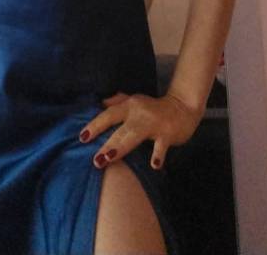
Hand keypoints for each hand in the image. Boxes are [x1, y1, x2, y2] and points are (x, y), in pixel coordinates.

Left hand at [78, 91, 203, 170]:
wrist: (183, 106)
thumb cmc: (154, 108)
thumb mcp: (135, 100)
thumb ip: (117, 101)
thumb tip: (100, 103)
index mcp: (129, 106)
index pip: (109, 114)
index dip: (95, 125)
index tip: (82, 138)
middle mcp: (139, 113)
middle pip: (119, 128)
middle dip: (106, 143)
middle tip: (95, 159)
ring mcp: (153, 124)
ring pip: (134, 136)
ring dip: (120, 148)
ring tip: (107, 159)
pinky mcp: (167, 134)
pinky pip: (161, 145)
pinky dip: (158, 155)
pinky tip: (154, 165)